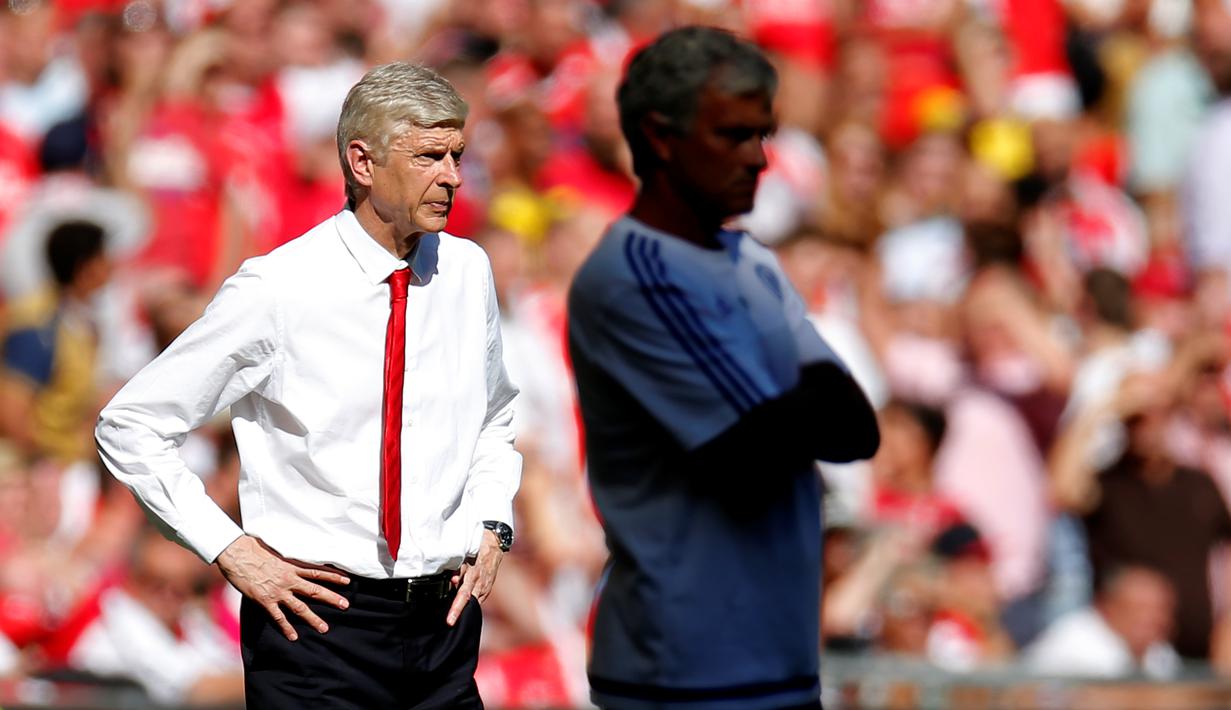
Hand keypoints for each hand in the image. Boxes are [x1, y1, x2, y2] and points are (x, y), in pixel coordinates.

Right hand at [215, 535, 350, 640]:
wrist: (237, 554)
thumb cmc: (253, 550)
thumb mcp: (275, 552)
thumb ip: (286, 560)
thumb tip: (292, 560)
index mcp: (292, 567)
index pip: (318, 572)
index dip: (334, 577)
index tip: (348, 581)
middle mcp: (289, 580)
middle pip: (315, 591)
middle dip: (332, 599)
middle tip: (346, 606)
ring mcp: (278, 591)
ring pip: (300, 607)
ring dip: (313, 619)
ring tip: (325, 628)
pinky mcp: (265, 600)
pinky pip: (278, 617)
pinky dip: (286, 627)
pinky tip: (294, 637)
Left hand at [446, 529, 503, 625]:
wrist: (493, 549)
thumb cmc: (476, 551)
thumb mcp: (465, 558)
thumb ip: (458, 571)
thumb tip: (453, 582)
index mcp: (474, 576)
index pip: (463, 595)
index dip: (456, 609)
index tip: (450, 621)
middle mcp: (481, 585)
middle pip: (468, 604)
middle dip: (458, 613)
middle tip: (449, 623)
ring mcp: (485, 590)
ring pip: (471, 603)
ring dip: (462, 607)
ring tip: (451, 614)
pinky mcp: (486, 591)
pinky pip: (475, 600)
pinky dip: (468, 602)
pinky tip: (459, 603)